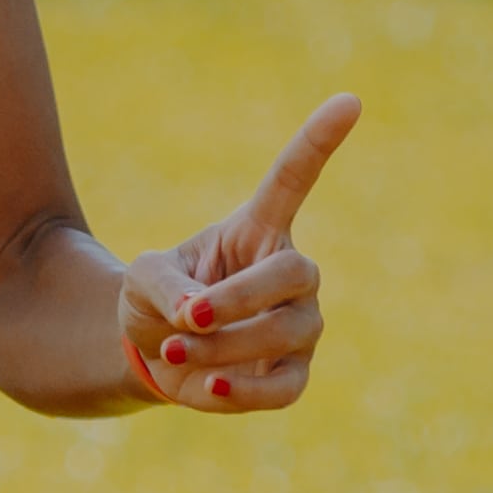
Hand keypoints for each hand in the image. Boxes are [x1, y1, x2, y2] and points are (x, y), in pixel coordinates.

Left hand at [116, 94, 357, 414]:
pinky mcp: (291, 375)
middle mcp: (289, 273)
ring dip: (225, 346)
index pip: (295, 178)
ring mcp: (298, 325)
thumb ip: (166, 286)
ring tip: (175, 351)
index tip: (350, 100)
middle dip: (242, 298)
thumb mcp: (142, 277)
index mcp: (257, 230)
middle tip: (190, 315)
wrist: (156, 355)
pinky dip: (246, 392)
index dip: (320, 141)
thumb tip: (197, 317)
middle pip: (294, 273)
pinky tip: (210, 388)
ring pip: (285, 333)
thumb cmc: (157, 299)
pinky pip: (285, 388)